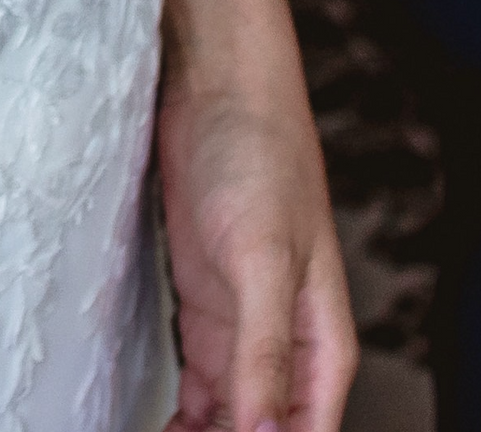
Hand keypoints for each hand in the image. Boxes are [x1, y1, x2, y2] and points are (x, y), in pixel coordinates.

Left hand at [158, 68, 353, 431]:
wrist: (215, 84)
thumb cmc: (259, 154)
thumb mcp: (262, 257)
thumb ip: (266, 350)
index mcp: (322, 345)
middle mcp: (286, 345)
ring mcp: (241, 327)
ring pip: (230, 418)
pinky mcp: (201, 306)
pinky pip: (198, 385)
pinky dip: (183, 415)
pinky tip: (159, 429)